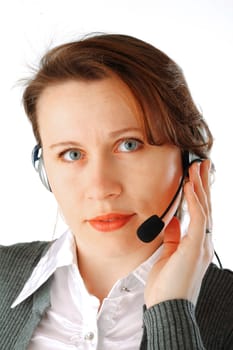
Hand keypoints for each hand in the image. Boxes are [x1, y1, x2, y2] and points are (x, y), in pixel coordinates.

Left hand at [145, 159, 213, 307]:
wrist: (167, 308)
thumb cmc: (167, 286)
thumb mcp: (168, 255)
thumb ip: (173, 237)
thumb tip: (173, 222)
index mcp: (196, 244)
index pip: (199, 213)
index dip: (198, 194)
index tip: (194, 178)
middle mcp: (203, 242)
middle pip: (205, 206)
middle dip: (203, 184)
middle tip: (202, 165)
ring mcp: (201, 244)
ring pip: (204, 208)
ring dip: (200, 187)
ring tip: (197, 168)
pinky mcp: (195, 247)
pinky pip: (197, 218)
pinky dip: (194, 201)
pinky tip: (190, 187)